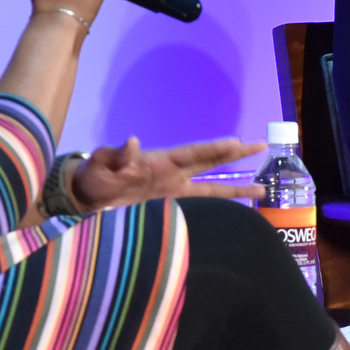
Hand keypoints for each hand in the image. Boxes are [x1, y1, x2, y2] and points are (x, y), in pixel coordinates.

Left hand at [71, 137, 264, 211]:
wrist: (86, 197)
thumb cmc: (93, 177)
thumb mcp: (101, 164)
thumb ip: (116, 155)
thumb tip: (131, 141)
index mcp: (160, 161)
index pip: (194, 153)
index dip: (215, 148)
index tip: (238, 142)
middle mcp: (172, 172)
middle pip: (210, 162)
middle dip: (236, 154)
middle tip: (263, 146)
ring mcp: (172, 188)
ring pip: (211, 186)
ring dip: (236, 187)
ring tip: (262, 189)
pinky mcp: (169, 203)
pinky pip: (198, 203)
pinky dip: (217, 204)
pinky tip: (234, 209)